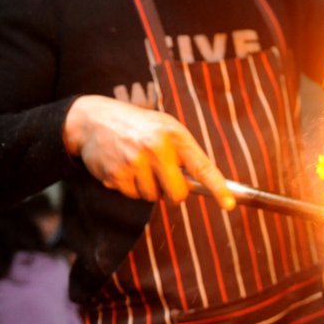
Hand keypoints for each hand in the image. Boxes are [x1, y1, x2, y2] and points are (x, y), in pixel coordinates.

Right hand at [63, 95, 234, 209]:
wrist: (94, 119)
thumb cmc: (139, 126)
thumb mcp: (167, 127)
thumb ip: (185, 152)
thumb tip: (203, 184)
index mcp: (175, 136)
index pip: (203, 167)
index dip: (218, 188)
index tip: (229, 204)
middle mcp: (156, 149)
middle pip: (178, 194)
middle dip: (175, 194)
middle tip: (166, 179)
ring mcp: (134, 163)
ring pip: (154, 197)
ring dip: (150, 188)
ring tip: (140, 165)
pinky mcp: (116, 176)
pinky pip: (134, 196)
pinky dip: (132, 188)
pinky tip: (125, 167)